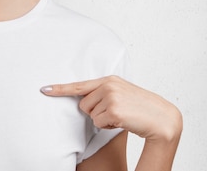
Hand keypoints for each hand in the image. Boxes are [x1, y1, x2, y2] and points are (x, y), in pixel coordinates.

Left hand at [41, 76, 181, 142]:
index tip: (44, 89)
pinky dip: (108, 126)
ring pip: (90, 115)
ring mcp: (110, 95)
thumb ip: (104, 93)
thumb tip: (84, 102)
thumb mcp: (121, 95)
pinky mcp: (113, 108)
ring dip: (103, 120)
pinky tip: (123, 121)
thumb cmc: (141, 109)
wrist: (162, 118)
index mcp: (109, 79)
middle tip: (116, 113)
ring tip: (122, 116)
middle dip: (95, 112)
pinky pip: (98, 123)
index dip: (60, 88)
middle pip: (83, 105)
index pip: (80, 85)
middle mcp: (108, 84)